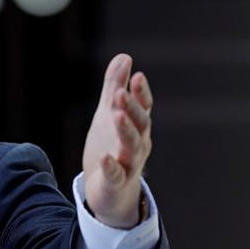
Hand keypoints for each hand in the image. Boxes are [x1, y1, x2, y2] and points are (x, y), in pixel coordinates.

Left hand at [82, 54, 152, 228]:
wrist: (109, 192)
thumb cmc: (111, 148)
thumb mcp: (110, 114)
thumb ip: (115, 86)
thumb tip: (124, 56)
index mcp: (137, 126)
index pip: (143, 107)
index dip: (141, 93)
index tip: (137, 75)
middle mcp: (138, 144)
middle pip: (139, 124)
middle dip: (131, 108)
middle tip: (120, 93)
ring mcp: (129, 164)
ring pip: (132, 147)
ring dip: (125, 131)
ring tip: (116, 115)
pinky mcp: (116, 182)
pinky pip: (116, 174)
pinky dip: (112, 166)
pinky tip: (106, 158)